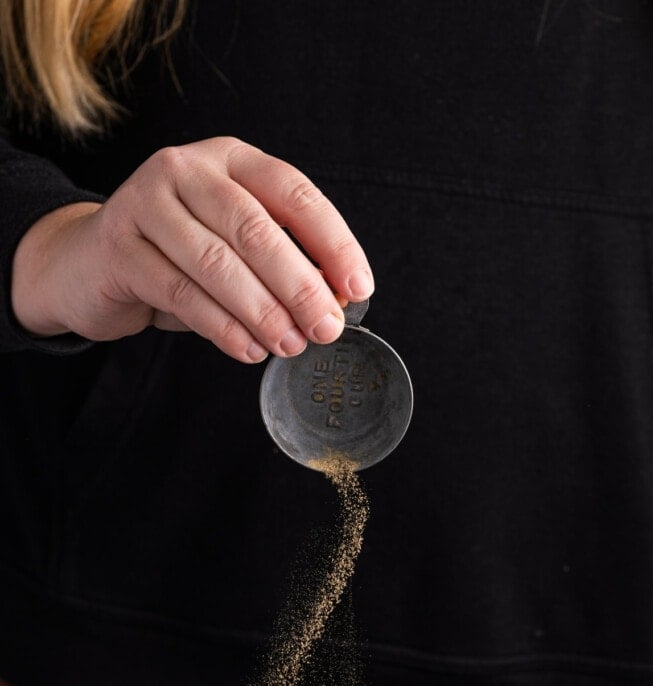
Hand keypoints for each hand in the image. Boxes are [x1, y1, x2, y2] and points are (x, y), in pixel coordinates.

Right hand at [11, 137, 373, 362]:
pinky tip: (248, 349)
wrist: (88, 264)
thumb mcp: (233, 251)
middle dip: (300, 285)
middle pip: (256, 228)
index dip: (333, 242)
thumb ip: (280, 266)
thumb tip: (334, 302)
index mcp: (231, 160)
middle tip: (326, 329)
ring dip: (262, 312)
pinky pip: (181, 292)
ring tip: (290, 345)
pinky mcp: (119, 246)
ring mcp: (146, 202)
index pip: (294, 192)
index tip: (357, 288)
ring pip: (217, 262)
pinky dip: (221, 327)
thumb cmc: (176, 257)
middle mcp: (187, 169)